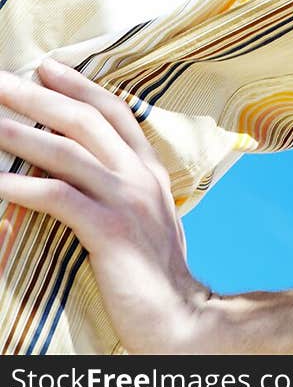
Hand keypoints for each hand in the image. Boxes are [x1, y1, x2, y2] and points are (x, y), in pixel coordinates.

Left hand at [0, 59, 210, 353]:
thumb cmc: (156, 275)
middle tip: (4, 81)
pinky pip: (60, 198)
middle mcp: (139, 176)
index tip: (47, 67)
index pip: (113, 111)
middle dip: (39, 97)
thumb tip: (91, 171)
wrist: (181, 319)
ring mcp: (127, 201)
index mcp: (149, 170)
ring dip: (23, 135)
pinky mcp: (111, 231)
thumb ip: (125, 188)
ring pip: (68, 153)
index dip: (79, 85)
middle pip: (84, 121)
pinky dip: (24, 187)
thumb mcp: (147, 219)